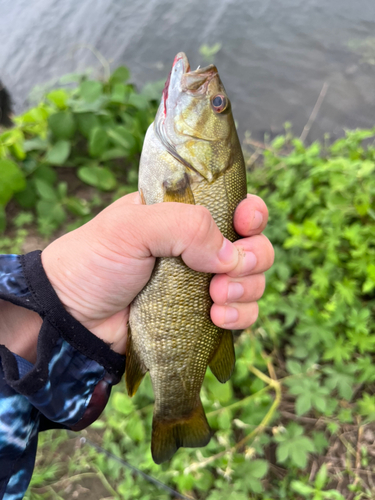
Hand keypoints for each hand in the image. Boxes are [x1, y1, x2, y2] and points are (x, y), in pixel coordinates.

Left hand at [41, 192, 272, 355]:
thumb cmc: (94, 261)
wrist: (73, 317)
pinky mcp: (202, 315)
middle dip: (252, 258)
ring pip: (254, 280)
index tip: (245, 223)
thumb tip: (229, 254)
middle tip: (224, 274)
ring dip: (246, 289)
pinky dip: (240, 316)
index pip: (234, 205)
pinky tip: (217, 318)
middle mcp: (199, 247)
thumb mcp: (131, 226)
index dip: (251, 213)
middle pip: (254, 245)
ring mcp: (202, 283)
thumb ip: (184, 225)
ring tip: (216, 298)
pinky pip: (243, 314)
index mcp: (184, 215)